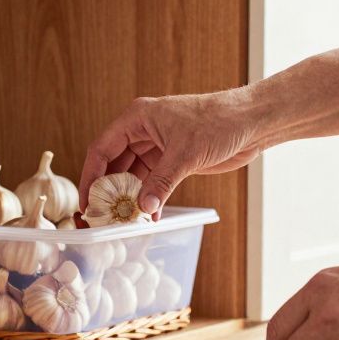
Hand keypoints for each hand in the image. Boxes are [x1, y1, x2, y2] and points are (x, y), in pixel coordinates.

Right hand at [79, 90, 261, 216]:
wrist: (250, 122)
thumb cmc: (218, 121)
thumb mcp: (186, 154)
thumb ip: (161, 182)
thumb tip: (142, 207)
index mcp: (137, 118)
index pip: (101, 149)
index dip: (91, 176)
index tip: (88, 201)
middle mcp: (142, 131)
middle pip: (113, 165)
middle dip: (109, 191)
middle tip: (104, 216)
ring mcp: (157, 146)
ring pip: (132, 176)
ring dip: (130, 198)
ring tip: (126, 220)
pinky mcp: (172, 160)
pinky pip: (151, 182)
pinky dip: (149, 198)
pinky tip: (150, 215)